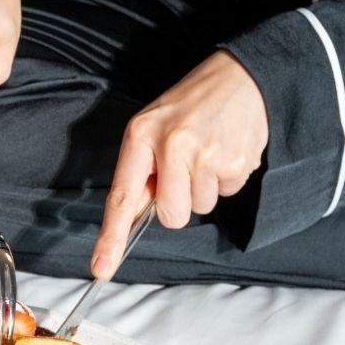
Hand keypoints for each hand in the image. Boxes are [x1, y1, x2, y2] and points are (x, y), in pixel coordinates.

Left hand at [91, 50, 268, 278]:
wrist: (242, 75)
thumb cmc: (189, 106)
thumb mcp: (152, 126)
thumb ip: (141, 171)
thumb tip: (133, 217)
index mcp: (140, 136)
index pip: (122, 197)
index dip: (111, 237)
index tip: (101, 268)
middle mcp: (171, 146)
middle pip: (171, 216)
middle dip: (178, 202)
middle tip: (185, 167)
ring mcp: (206, 155)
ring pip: (201, 208)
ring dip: (204, 187)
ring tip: (208, 151)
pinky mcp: (237, 162)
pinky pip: (226, 194)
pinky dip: (226, 178)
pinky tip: (226, 149)